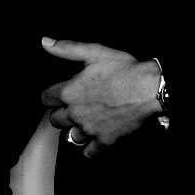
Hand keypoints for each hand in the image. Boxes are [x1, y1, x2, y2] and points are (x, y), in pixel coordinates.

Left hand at [39, 39, 160, 156]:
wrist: (149, 89)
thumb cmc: (124, 71)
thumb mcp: (94, 52)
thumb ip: (67, 49)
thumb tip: (45, 43)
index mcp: (70, 92)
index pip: (46, 98)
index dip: (49, 96)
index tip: (54, 96)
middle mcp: (76, 113)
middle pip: (55, 119)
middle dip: (59, 113)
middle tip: (69, 108)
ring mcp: (90, 128)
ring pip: (70, 136)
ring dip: (74, 129)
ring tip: (82, 122)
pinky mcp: (105, 140)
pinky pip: (89, 151)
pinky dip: (89, 147)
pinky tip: (93, 139)